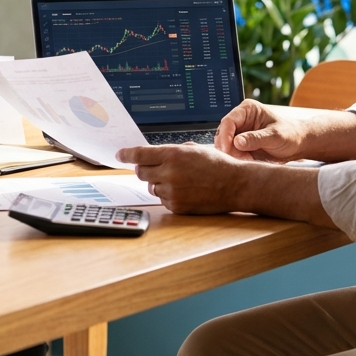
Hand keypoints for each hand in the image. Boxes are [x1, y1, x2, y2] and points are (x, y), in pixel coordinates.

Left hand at [116, 144, 245, 214]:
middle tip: (156, 168)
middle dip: (145, 169)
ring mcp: (172, 191)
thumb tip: (153, 155)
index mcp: (173, 154)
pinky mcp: (176, 206)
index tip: (120, 155)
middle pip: (141, 172)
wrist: (235, 185)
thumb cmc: (217, 165)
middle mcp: (169, 173)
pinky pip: (162, 200)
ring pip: (151, 187)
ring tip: (180, 180)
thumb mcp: (194, 149)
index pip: (140, 154)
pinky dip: (168, 195)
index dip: (127, 154)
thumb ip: (171, 151)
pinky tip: (185, 191)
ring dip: (159, 183)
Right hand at [215, 99, 312, 161]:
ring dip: (233, 154)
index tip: (227, 149)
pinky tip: (248, 161)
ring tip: (248, 160)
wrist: (298, 144)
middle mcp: (241, 119)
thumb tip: (237, 142)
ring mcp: (239, 132)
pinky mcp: (240, 144)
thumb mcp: (275, 136)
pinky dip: (237, 158)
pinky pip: (232, 152)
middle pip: (223, 133)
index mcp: (248, 110)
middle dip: (229, 148)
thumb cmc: (290, 135)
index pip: (229, 121)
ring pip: (225, 144)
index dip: (225, 136)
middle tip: (241, 159)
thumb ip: (256, 138)